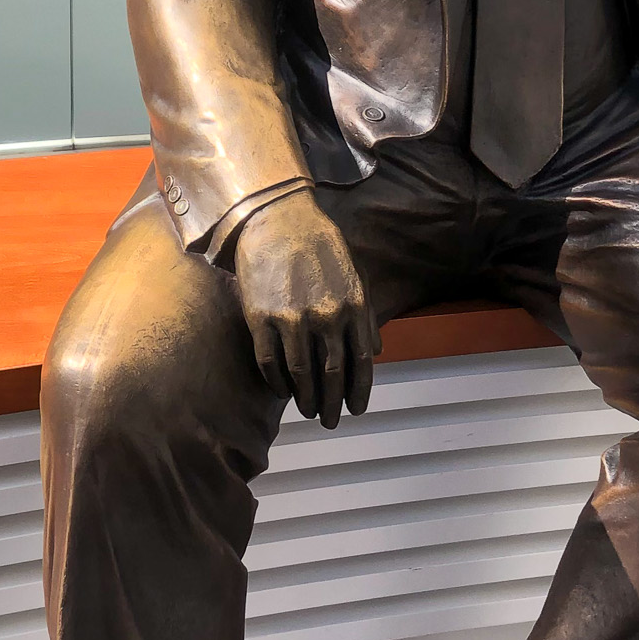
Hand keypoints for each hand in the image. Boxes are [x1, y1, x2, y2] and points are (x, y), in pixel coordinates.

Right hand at [232, 189, 378, 427]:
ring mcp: (292, 319)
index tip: (356, 410)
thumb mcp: (355, 274)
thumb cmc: (321, 245)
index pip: (361, 362)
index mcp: (352, 307)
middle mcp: (325, 317)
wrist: (278, 218)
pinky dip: (276, 382)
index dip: (359, 391)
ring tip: (307, 411)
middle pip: (332, 375)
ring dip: (305, 399)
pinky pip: (269, 362)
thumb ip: (367, 315)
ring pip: (300, 374)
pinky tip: (281, 390)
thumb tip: (377, 352)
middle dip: (332, 404)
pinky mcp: (261, 317)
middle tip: (329, 421)